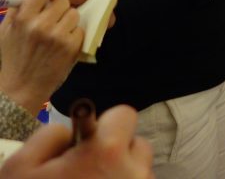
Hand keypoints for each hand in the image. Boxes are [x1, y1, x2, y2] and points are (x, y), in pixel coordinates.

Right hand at [0, 0, 83, 114]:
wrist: (18, 90)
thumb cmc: (13, 56)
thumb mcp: (9, 28)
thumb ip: (30, 5)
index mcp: (22, 16)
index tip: (50, 1)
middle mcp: (40, 24)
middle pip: (64, 1)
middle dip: (60, 10)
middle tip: (50, 25)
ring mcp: (56, 36)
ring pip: (74, 15)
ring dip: (69, 23)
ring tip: (55, 37)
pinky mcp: (70, 47)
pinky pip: (81, 30)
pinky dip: (74, 36)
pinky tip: (61, 47)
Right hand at [0, 104, 152, 177]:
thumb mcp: (21, 165)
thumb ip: (49, 135)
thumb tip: (70, 129)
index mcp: (106, 152)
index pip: (124, 115)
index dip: (104, 125)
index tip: (86, 143)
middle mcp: (134, 170)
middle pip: (135, 142)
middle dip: (114, 150)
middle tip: (86, 168)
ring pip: (139, 168)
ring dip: (121, 172)